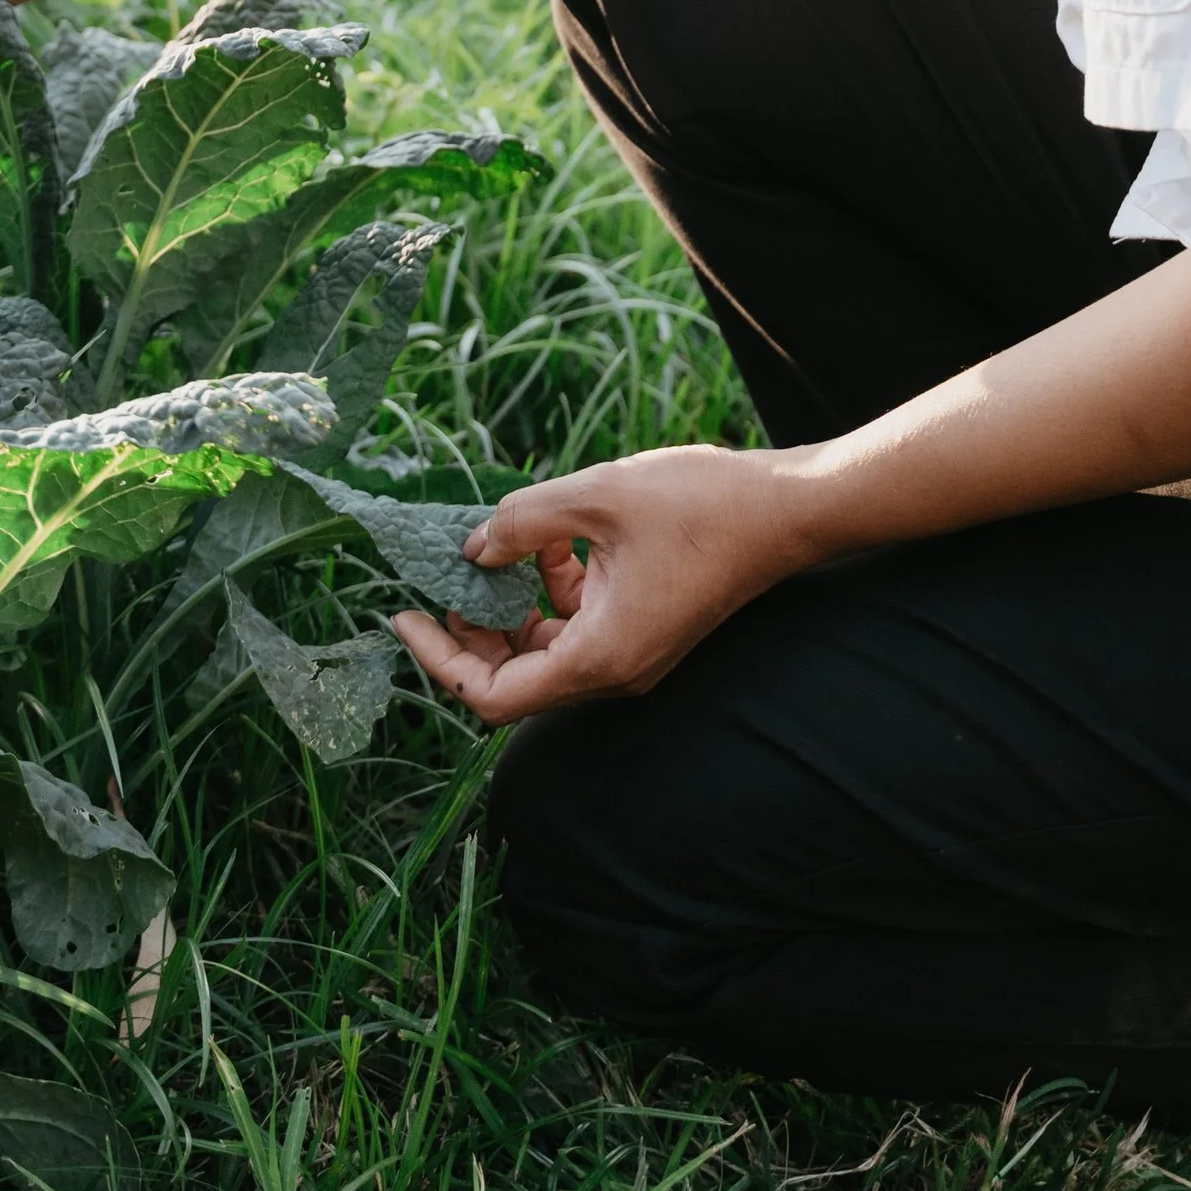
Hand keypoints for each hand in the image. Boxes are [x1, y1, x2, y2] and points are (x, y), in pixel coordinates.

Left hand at [388, 443, 806, 727]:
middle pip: (514, 678)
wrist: (785, 510)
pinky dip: (552, 589)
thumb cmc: (700, 504)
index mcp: (600, 657)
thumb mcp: (596, 496)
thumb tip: (472, 547)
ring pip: (545, 649)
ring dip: (512, 603)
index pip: (494, 695)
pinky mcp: (645, 630)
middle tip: (440, 578)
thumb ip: (522, 521)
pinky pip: (578, 626)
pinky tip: (551, 538)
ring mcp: (632, 654)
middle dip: (471, 629)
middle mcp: (614, 671)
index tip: (404, 614)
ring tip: (500, 544)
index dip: (441, 660)